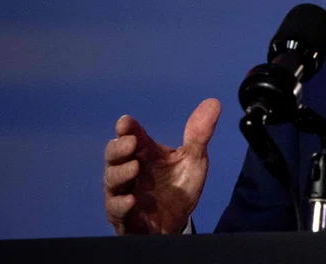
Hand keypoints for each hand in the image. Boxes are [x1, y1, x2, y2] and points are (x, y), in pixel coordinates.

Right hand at [103, 98, 220, 234]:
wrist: (178, 222)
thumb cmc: (179, 187)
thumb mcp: (194, 160)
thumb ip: (199, 135)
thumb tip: (214, 102)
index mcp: (145, 153)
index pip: (131, 135)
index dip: (126, 128)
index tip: (126, 122)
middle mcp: (129, 169)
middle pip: (114, 154)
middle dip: (118, 147)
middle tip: (131, 142)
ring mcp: (123, 192)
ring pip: (112, 180)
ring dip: (120, 173)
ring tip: (134, 168)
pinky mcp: (123, 216)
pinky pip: (115, 210)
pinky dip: (120, 205)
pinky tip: (130, 200)